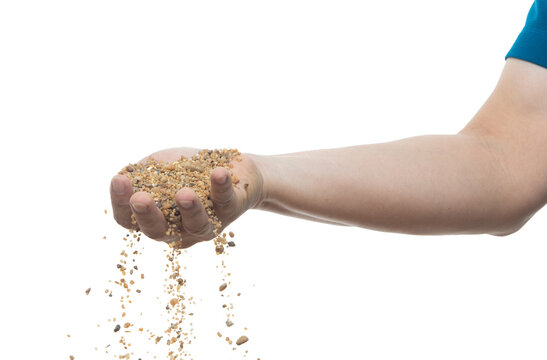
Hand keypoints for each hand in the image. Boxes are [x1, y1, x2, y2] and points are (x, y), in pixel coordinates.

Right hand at [110, 147, 263, 247]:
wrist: (229, 166)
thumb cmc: (187, 170)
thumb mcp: (160, 168)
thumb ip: (141, 173)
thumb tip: (121, 178)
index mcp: (156, 220)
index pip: (129, 220)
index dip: (120, 203)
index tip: (118, 180)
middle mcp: (179, 229)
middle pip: (159, 230)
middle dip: (149, 214)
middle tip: (140, 199)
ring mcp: (207, 223)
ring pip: (197, 224)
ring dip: (190, 209)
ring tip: (184, 193)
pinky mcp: (232, 209)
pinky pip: (226, 200)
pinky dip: (222, 186)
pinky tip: (219, 173)